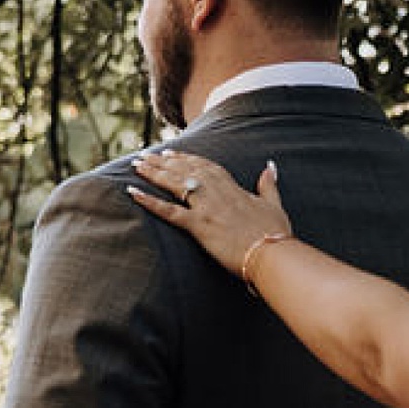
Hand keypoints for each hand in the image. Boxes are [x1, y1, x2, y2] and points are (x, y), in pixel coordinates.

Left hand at [128, 148, 293, 279]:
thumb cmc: (275, 234)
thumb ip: (268, 184)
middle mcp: (216, 192)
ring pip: (174, 184)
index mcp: (232, 187)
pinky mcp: (199, 226)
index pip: (203, 166)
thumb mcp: (274, 205)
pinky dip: (149, 201)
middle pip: (184, 170)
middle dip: (162, 161)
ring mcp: (206, 208)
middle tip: (144, 155)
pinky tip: (133, 192)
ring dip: (153, 172)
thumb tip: (270, 166)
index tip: (171, 152)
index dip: (185, 158)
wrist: (273, 254)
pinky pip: (168, 211)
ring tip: (135, 165)